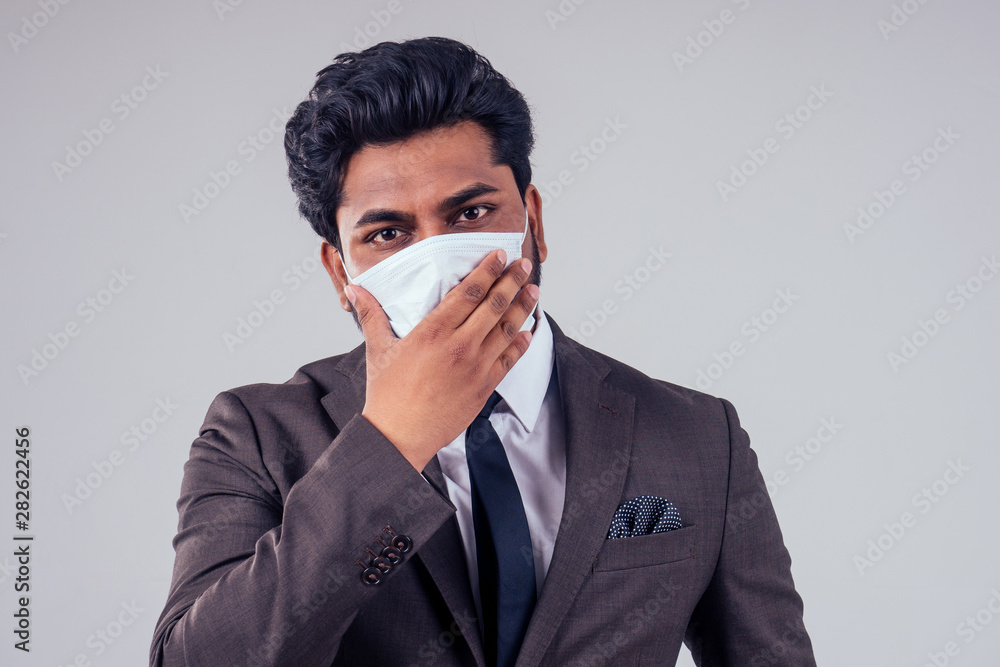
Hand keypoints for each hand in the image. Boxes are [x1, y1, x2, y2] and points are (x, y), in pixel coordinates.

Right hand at [347, 250, 538, 471]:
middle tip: (524, 265)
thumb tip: (354, 289)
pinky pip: (509, 359)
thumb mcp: (377, 349)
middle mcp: (459, 346)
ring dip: (524, 307)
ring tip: (534, 291)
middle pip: (495, 305)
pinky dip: (521, 343)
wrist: (400, 437)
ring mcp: (476, 367)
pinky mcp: (484, 387)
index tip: (500, 256)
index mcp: (433, 332)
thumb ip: (371, 314)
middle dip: (512, 281)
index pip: (469, 292)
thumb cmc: (387, 395)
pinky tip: (528, 330)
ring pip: (507, 329)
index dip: (488, 270)